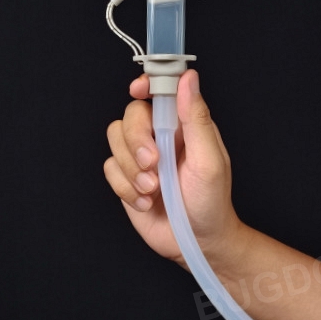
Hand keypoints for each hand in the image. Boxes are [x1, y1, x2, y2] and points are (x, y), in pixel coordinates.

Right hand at [104, 70, 240, 266]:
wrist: (196, 241)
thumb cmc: (211, 201)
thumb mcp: (209, 159)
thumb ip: (197, 118)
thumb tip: (188, 78)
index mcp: (183, 124)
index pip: (159, 91)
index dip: (146, 84)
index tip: (138, 90)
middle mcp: (160, 135)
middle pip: (131, 115)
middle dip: (136, 139)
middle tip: (153, 163)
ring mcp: (140, 156)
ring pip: (114, 139)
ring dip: (131, 168)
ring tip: (153, 188)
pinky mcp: (125, 178)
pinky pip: (109, 168)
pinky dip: (125, 188)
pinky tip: (146, 201)